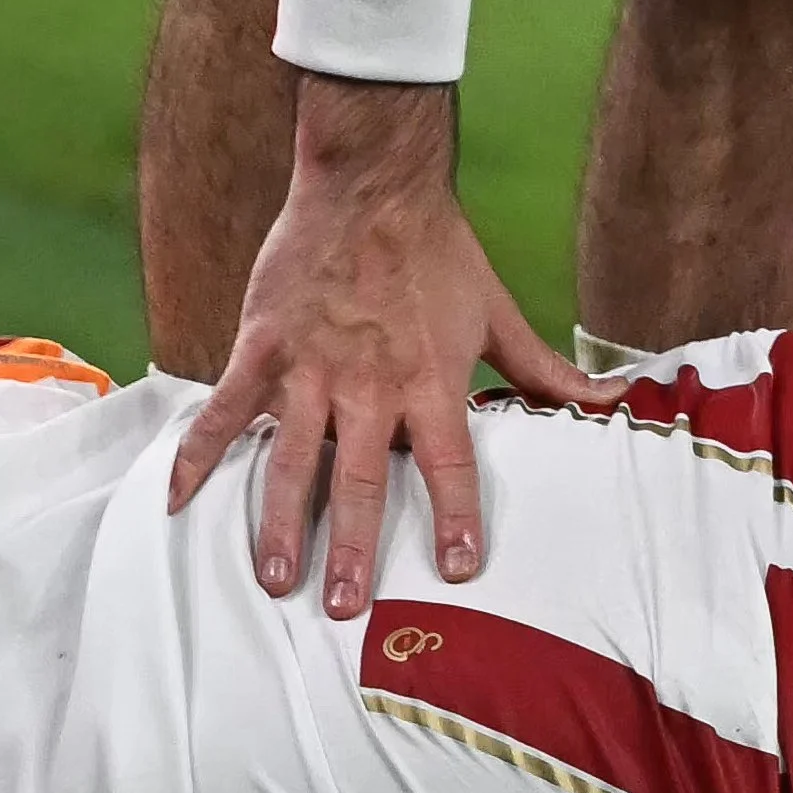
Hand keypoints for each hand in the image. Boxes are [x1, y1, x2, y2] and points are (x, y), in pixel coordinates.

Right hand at [167, 79, 619, 618]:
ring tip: (277, 580)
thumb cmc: (440, 251)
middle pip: (361, 481)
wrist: (371, 184)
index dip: (457, 516)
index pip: (450, 463)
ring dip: (280, 525)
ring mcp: (309, 367)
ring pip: (291, 461)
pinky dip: (198, 457)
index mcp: (431, 380)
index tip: (460, 568)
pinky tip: (180, 502)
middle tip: (347, 608)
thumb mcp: (500, 314)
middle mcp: (368, 384)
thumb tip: (613, 401)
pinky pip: (223, 411)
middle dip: (354, 549)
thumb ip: (548, 373)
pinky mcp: (262, 346)